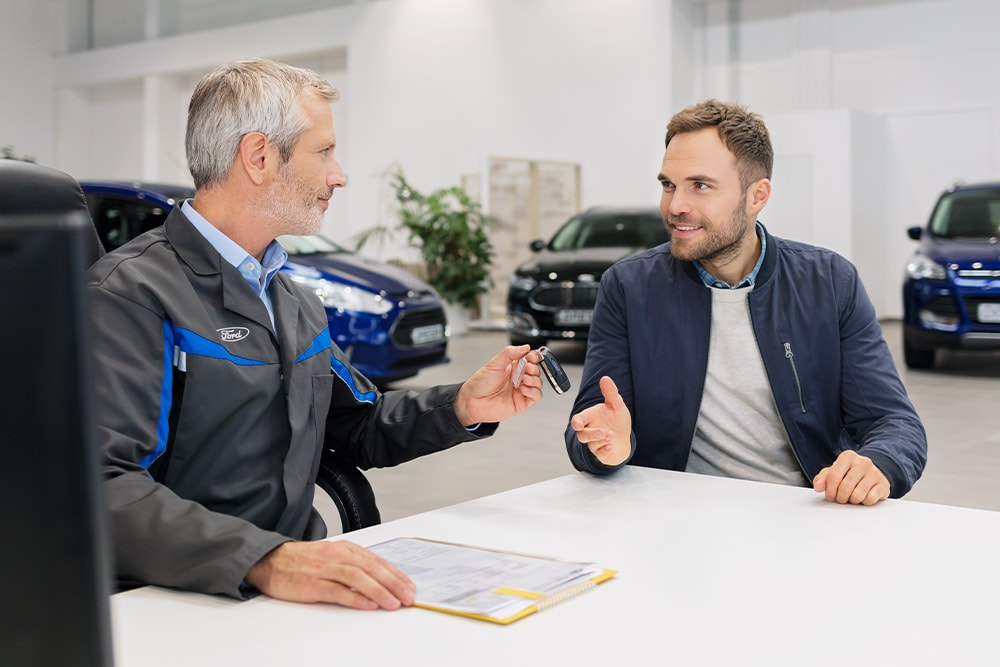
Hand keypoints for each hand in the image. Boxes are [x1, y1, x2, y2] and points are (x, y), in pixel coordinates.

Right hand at [244, 540, 415, 608]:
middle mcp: (337, 556)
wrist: (270, 561)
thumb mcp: (332, 556)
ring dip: (379, 590)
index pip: (377, 561)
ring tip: (394, 603)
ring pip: (358, 578)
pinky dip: (355, 598)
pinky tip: (369, 604)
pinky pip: (338, 591)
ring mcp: (325, 569)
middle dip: (394, 583)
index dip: (396, 574)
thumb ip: (354, 565)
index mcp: (345, 548)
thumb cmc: (303, 561)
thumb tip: (381, 580)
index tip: (410, 586)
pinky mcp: (312, 584)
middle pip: (371, 568)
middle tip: (409, 596)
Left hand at [453, 346, 543, 425]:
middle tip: (528, 367)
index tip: (532, 356)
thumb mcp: (494, 364)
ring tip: (524, 379)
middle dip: (534, 368)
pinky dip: (534, 391)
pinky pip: (536, 396)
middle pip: (536, 370)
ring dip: (535, 379)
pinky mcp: (522, 402)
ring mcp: (520, 390)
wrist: (472, 402)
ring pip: (538, 382)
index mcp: (512, 366)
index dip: (533, 356)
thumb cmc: (479, 384)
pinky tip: (524, 389)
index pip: (529, 358)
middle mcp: (518, 377)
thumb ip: (509, 353)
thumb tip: (525, 347)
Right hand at [569, 376, 631, 465]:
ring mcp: (594, 443)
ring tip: (610, 436)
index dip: (576, 423)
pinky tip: (610, 446)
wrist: (625, 438)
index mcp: (589, 418)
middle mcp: (589, 431)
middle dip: (591, 434)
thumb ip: (610, 393)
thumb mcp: (616, 405)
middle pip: (582, 435)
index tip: (578, 424)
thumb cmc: (616, 421)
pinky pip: (599, 454)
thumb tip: (605, 378)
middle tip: (603, 432)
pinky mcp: (601, 454)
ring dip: (600, 440)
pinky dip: (604, 450)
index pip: (577, 420)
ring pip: (590, 444)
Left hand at [812, 450, 889, 505]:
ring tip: (852, 496)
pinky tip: (864, 496)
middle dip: (840, 497)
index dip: (830, 490)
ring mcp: (875, 472)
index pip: (833, 476)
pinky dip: (864, 502)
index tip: (830, 495)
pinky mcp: (884, 484)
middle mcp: (862, 462)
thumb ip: (822, 479)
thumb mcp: (833, 472)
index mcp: (847, 457)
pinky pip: (870, 499)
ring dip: (852, 500)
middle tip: (841, 497)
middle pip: (845, 487)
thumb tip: (818, 487)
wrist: (871, 473)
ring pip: (858, 495)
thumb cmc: (849, 473)